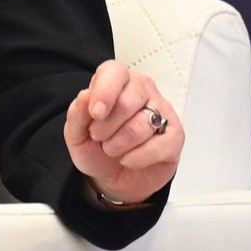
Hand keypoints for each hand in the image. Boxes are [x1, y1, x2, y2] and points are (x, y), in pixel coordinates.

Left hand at [63, 59, 183, 207]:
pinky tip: (129, 159)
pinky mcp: (175, 136)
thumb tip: (86, 95)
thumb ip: (78, 114)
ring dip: (119, 145)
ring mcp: (162, 111)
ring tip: (113, 149)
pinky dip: (137, 158)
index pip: (115, 72)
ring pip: (141, 126)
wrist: (112, 178)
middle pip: (126, 102)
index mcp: (117, 82)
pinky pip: (159, 146)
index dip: (104, 92)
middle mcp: (142, 91)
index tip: (95, 114)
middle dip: (106, 128)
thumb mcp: (76, 135)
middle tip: (99, 137)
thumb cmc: (96, 149)